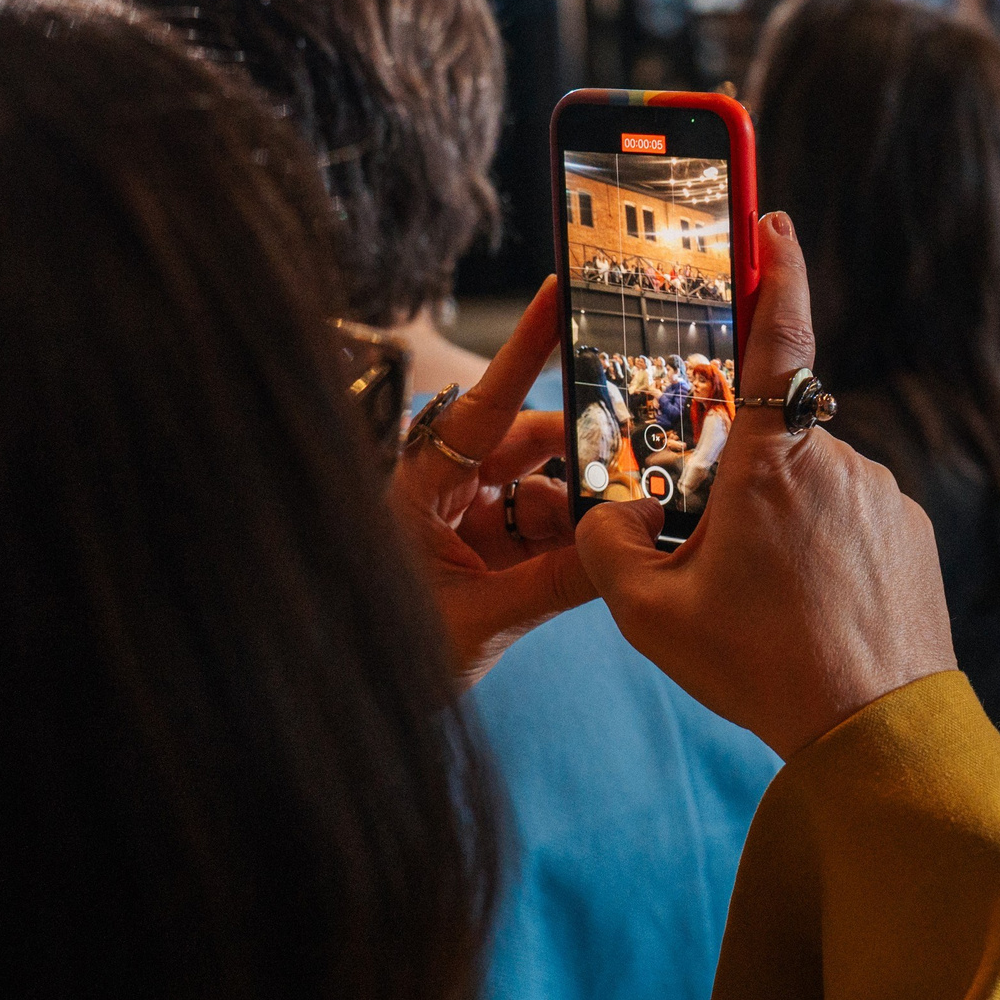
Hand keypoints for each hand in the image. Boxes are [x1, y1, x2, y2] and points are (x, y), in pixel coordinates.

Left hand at [388, 277, 591, 685]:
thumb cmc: (389, 652)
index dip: (523, 348)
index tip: (555, 293)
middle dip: (584, 462)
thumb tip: (626, 547)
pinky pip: (540, 527)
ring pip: (542, 490)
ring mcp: (463, 517)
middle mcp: (443, 488)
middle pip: (528, 445)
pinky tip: (598, 558)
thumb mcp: (481, 619)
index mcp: (419, 486)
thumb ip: (556, 583)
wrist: (361, 707)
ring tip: (614, 541)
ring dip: (580, 515)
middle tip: (639, 475)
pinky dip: (570, 541)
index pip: (483, 405)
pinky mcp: (482, 548)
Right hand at [578, 212, 956, 758]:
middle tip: (719, 561)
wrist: (877, 731)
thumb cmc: (764, 667)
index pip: (779, 334)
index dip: (776, 269)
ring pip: (810, 487)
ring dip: (781, 526)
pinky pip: (851, 522)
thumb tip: (615, 513)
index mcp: (773, 460)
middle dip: (735, 484)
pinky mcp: (911, 534)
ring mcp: (883, 496)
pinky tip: (811, 614)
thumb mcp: (648, 613)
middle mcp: (838, 459)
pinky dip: (823, 555)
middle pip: (769, 441)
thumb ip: (608, 545)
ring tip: (768, 609)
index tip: (773, 221)